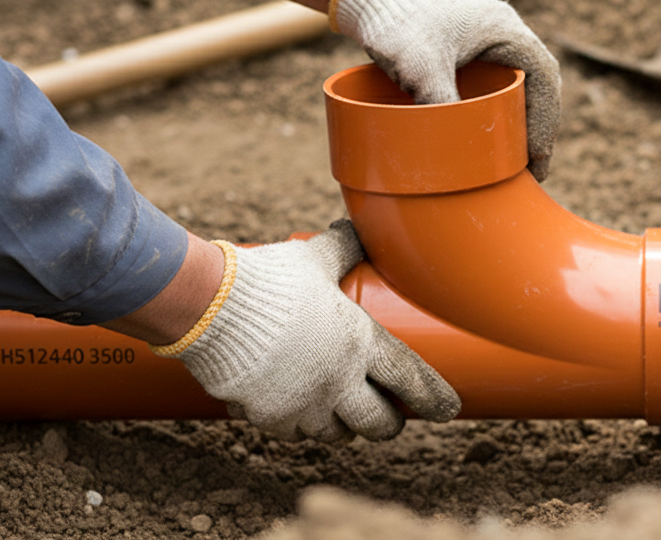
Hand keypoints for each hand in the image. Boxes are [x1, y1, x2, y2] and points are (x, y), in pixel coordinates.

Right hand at [154, 220, 460, 441]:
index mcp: (360, 343)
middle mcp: (339, 382)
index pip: (411, 380)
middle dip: (388, 423)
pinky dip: (298, 424)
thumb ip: (341, 247)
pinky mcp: (270, 417)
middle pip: (378, 423)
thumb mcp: (314, 258)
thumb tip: (357, 227)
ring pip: (336, 433)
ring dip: (343, 425)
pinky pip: (292, 432)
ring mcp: (304, 405)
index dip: (433, 398)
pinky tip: (295, 411)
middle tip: (388, 415)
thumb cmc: (269, 279)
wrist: (211, 308)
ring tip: (341, 412)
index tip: (449, 410)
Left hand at [331, 0, 561, 180]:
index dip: (547, 119)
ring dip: (519, 119)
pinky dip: (497, 109)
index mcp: (504, 29)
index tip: (537, 156)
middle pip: (536, 84)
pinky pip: (492, 82)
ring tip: (515, 158)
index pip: (544, 77)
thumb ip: (442, 102)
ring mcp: (483, 39)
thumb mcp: (421, 66)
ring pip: (516, 84)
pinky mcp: (463, 48)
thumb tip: (458, 148)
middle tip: (532, 168)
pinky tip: (488, 133)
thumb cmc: (397, 18)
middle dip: (537, 126)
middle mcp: (501, 32)